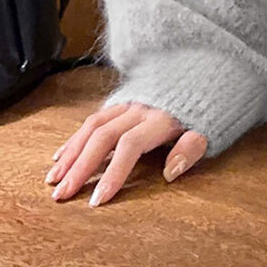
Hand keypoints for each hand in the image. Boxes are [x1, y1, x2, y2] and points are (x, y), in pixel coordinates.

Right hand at [44, 101, 208, 206]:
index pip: (130, 145)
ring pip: (93, 125)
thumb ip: (192, 147)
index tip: (96, 201)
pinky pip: (96, 117)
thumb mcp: (213, 125)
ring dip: (71, 152)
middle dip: (79, 167)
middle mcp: (141, 106)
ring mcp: (132, 100)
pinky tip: (63, 154)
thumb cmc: (211, 102)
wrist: (212, 65)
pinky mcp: (126, 97)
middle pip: (103, 136)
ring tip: (54, 178)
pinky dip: (77, 137)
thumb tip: (170, 172)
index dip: (113, 173)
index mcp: (162, 116)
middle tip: (61, 195)